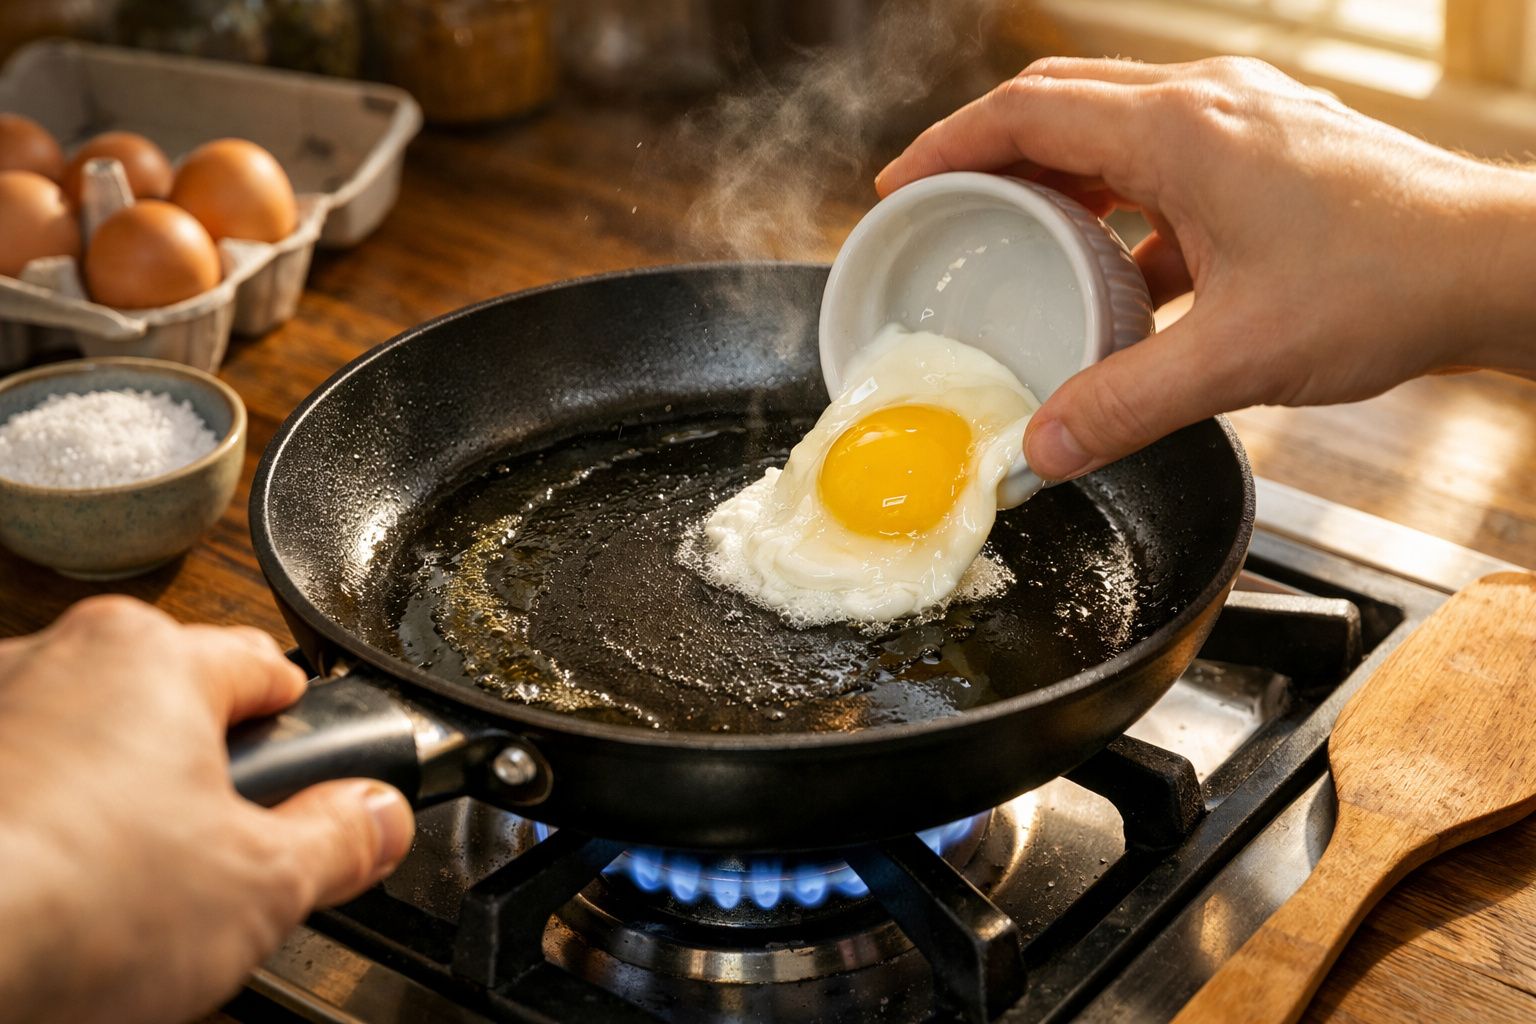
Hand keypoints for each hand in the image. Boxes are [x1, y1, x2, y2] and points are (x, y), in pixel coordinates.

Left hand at [0, 596, 414, 1023]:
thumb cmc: (63, 904)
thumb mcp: (261, 889)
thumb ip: (341, 839)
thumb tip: (379, 817)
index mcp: (150, 657)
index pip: (267, 672)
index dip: (304, 735)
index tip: (312, 779)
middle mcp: (55, 660)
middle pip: (171, 711)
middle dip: (201, 781)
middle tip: (217, 867)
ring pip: (86, 752)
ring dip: (113, 808)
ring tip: (120, 901)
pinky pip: (19, 791)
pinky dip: (38, 833)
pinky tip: (48, 903)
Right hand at [877, 57, 1535, 479]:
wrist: (1498, 267)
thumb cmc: (1387, 284)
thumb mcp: (1235, 358)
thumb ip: (1124, 406)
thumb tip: (1042, 452)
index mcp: (1178, 130)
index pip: (1026, 113)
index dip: (948, 147)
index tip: (899, 186)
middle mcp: (1204, 105)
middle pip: (1059, 104)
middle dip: (988, 153)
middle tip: (942, 208)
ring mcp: (1242, 121)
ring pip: (1112, 130)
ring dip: (1055, 178)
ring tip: (1015, 240)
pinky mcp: (1270, 151)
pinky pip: (1165, 166)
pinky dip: (1120, 210)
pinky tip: (1116, 276)